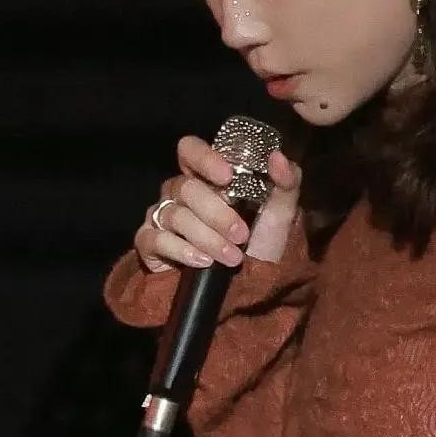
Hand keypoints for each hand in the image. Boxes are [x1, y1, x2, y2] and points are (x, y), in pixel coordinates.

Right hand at [134, 134, 300, 273]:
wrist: (247, 286)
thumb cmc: (260, 243)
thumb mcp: (281, 213)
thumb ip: (286, 181)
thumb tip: (278, 158)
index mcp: (206, 176)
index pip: (190, 150)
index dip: (204, 158)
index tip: (228, 176)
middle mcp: (179, 192)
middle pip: (186, 188)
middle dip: (216, 213)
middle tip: (241, 235)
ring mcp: (162, 216)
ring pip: (175, 216)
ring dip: (207, 238)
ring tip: (232, 258)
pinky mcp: (149, 243)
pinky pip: (155, 239)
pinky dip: (180, 250)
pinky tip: (202, 262)